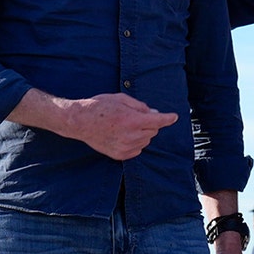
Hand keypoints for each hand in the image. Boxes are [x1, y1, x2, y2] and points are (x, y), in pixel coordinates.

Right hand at [8, 89, 178, 159]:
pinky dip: (136, 142)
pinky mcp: (120, 155)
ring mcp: (124, 147)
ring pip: (146, 140)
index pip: (157, 121)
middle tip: (135, 116)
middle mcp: (130, 136)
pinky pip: (138, 148)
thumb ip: (140, 106)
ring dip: (143, 132)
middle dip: (150, 123)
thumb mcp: (121, 99)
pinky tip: (123, 135)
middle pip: (153, 131)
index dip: (168, 118)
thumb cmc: (99, 107)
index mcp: (131, 120)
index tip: (174, 117)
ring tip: (126, 125)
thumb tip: (154, 114)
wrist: (79, 122)